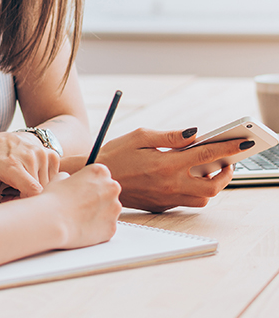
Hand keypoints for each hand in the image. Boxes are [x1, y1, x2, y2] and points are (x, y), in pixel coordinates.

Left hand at [0, 131, 60, 205]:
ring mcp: (42, 154)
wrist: (5, 139)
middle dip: (28, 201)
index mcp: (11, 164)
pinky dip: (44, 185)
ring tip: (21, 188)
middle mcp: (30, 157)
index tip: (15, 204)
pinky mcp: (52, 155)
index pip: (32, 190)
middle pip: (39, 193)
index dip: (27, 204)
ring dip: (37, 194)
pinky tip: (31, 180)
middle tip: (13, 197)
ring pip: (48, 188)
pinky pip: (54, 180)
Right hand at [42, 166, 121, 248]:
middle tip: (82, 204)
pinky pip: (107, 226)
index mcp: (100, 172)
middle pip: (109, 191)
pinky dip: (98, 227)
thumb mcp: (60, 178)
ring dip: (100, 212)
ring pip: (110, 209)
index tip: (83, 188)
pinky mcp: (112, 227)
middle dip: (99, 197)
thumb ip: (70, 177)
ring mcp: (114, 208)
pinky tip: (83, 227)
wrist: (54, 222)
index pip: (101, 175)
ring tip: (80, 217)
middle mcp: (112, 188)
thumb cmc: (54, 198)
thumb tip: (69, 180)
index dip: (91, 182)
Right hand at [98, 128, 244, 211]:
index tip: (241, 142)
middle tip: (227, 161)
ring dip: (211, 185)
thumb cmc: (116, 154)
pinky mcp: (161, 206)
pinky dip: (194, 191)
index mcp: (166, 163)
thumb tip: (195, 133)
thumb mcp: (140, 136)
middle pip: (213, 185)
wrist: (97, 178)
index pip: (206, 154)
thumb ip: (170, 136)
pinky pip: (186, 202)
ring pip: (203, 199)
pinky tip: (186, 178)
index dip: (227, 148)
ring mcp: (166, 198)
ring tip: (207, 170)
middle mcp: (170, 184)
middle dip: (226, 173)